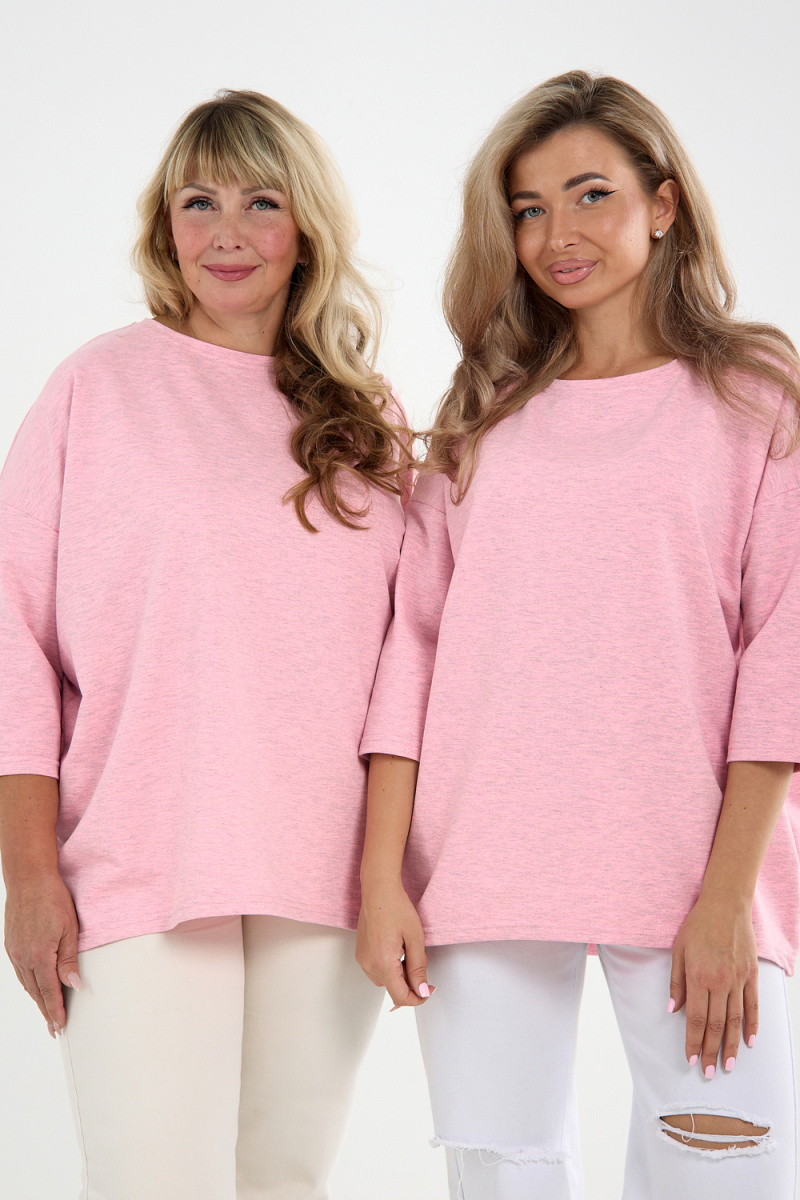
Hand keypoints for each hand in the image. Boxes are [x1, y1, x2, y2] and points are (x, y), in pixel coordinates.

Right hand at [4, 870, 80, 1037]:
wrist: (29, 880)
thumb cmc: (54, 899)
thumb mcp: (70, 928)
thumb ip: (69, 959)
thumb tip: (74, 985)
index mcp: (40, 955)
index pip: (49, 991)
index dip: (55, 1010)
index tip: (60, 1026)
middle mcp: (23, 957)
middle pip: (36, 992)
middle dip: (46, 1011)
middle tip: (54, 1029)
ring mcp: (15, 951)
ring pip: (27, 984)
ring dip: (37, 1000)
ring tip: (47, 1013)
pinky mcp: (11, 945)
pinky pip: (20, 972)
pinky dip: (29, 984)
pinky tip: (35, 988)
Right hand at [356, 882, 431, 1009]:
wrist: (379, 890)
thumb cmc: (397, 909)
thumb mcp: (415, 940)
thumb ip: (418, 969)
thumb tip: (422, 991)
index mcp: (383, 964)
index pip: (400, 997)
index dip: (417, 999)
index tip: (428, 991)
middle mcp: (369, 965)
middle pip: (393, 989)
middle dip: (410, 982)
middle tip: (420, 960)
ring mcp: (363, 960)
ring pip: (385, 980)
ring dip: (399, 974)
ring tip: (406, 950)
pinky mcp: (360, 954)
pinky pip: (377, 970)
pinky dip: (389, 966)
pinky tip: (396, 948)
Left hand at [669, 892, 757, 1075]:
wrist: (725, 905)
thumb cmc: (697, 926)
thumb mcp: (678, 950)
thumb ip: (677, 982)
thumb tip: (672, 1010)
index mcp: (699, 976)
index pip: (695, 1018)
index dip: (692, 1041)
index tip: (690, 1059)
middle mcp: (720, 981)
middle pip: (715, 1024)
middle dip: (711, 1051)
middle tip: (709, 1072)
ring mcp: (738, 979)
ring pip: (735, 1019)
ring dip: (732, 1045)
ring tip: (729, 1066)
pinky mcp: (751, 975)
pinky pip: (753, 1005)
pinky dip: (752, 1025)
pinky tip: (750, 1042)